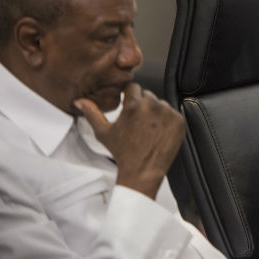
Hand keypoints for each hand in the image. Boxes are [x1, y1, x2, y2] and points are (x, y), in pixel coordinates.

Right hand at [74, 82, 185, 199]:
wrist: (143, 172)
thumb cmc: (122, 153)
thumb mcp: (103, 132)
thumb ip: (92, 113)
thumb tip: (79, 101)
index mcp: (134, 105)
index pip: (133, 87)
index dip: (129, 96)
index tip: (128, 106)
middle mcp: (152, 106)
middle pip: (147, 95)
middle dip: (142, 105)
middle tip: (137, 122)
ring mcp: (168, 113)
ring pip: (160, 103)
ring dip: (155, 112)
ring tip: (148, 129)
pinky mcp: (179, 121)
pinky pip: (172, 113)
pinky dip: (167, 120)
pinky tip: (158, 132)